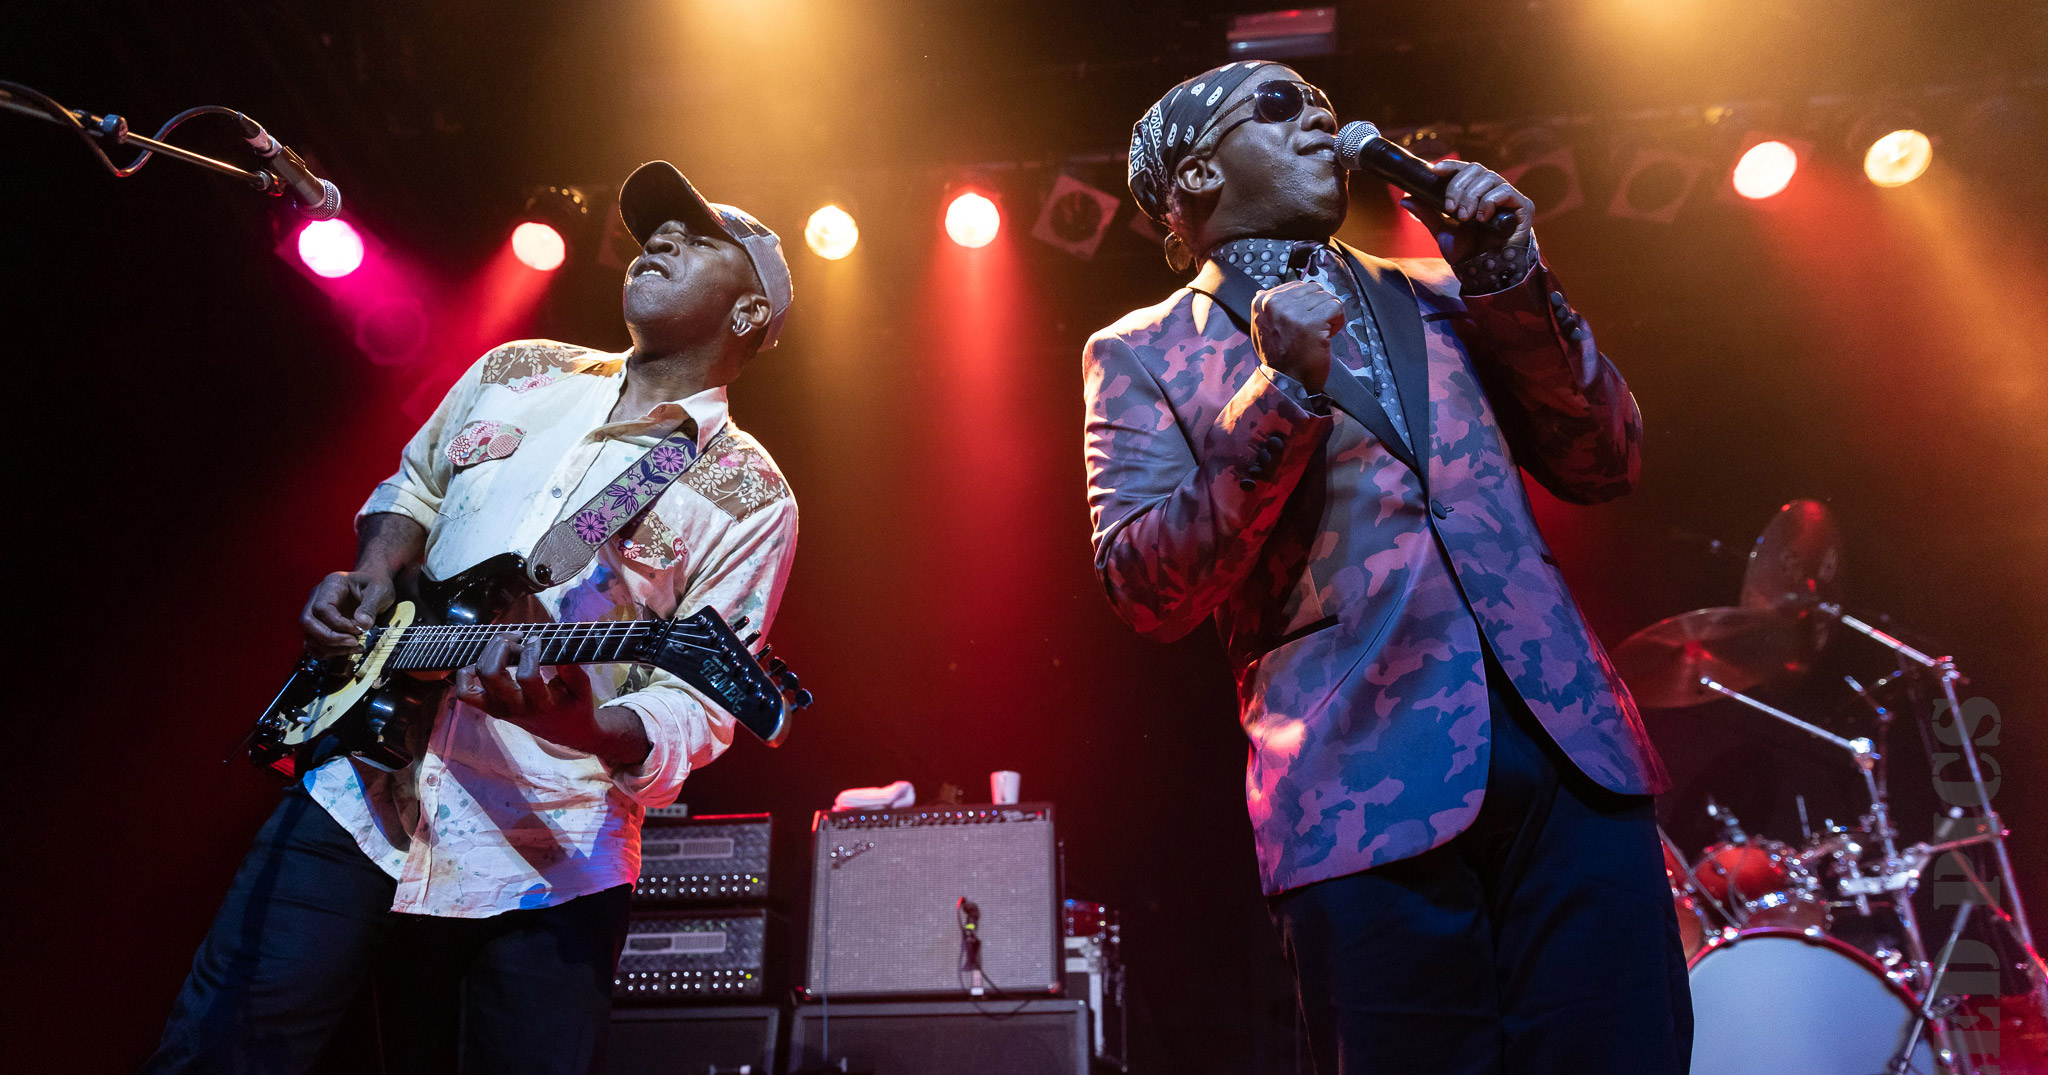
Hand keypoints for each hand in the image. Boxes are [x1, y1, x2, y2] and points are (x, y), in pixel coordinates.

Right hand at [301, 570, 396, 657]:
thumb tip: (362, 625)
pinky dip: (328, 651)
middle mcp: (317, 596)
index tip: (358, 629)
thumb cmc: (375, 584)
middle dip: (330, 638)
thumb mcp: (379, 591)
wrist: (372, 583)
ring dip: (330, 647)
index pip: (322, 608)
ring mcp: (315, 611)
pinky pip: (313, 643)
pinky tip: (347, 650)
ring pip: (309, 635)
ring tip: (355, 646)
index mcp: (331, 584)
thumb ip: (370, 607)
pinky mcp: (318, 624)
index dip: (338, 624)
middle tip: (354, 642)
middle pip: (308, 622)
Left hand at [455, 632, 650, 766]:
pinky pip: (465, 691)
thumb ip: (571, 669)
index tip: (538, 639)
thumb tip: (557, 645)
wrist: (565, 733)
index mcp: (539, 705)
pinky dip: (468, 673)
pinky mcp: (489, 707)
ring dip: (490, 652)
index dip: (530, 652)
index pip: (526, 676)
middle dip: (503, 647)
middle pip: (491, 672)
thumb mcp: (581, 689)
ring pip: (477, 674)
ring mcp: (498, 708)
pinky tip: (488, 661)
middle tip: (521, 639)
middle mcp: (514, 708)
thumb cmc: (575, 707)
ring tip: (508, 644)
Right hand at [1250, 280, 1343, 394]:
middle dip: (1319, 308)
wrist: (1287, 383)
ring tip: (1319, 332)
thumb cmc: (1279, 358)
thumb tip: (1261, 293)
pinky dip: (1337, 321)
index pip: (1297, 286)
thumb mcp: (1261, 330)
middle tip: (1313, 328)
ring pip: (1326, 297)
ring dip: (1328, 315)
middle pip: (1314, 289)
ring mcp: (1293, 313)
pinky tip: (1328, 335)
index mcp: (1262, 302)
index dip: (1306, 304)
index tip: (1302, 322)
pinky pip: (1336, 307)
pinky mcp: (1311, 323)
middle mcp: (1275, 304)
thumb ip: (1265, 310)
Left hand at [1401, 160, 1534, 263]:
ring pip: (1489, 178)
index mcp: (1474, 192)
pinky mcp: (1523, 206)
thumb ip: (1427, 213)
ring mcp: (1508, 197)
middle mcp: (1492, 190)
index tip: (1435, 171)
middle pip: (1476, 169)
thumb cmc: (1467, 251)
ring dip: (1472, 196)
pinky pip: (1506, 191)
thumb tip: (1405, 198)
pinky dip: (1490, 201)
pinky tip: (1482, 217)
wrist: (1486, 272)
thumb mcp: (1442, 231)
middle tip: (1451, 209)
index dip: (1450, 166)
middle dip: (1459, 187)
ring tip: (1465, 217)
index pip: (1464, 169)